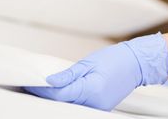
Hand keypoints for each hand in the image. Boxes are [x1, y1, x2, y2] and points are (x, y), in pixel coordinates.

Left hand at [25, 33, 167, 110]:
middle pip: (63, 103)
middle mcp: (95, 103)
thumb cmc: (116, 59)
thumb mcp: (89, 62)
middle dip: (47, 95)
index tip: (30, 83)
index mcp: (91, 89)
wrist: (137, 64)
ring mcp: (98, 108)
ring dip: (57, 97)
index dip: (42, 90)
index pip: (59, 94)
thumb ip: (68, 75)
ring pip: (70, 106)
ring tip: (45, 87)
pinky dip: (69, 99)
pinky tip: (63, 91)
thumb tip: (49, 81)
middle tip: (33, 85)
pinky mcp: (100, 108)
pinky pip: (80, 105)